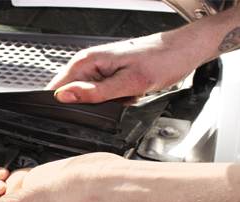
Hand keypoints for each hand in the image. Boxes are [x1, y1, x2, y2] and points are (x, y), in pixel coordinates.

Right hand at [46, 32, 207, 104]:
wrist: (182, 52)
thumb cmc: (162, 60)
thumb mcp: (128, 83)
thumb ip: (94, 93)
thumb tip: (64, 97)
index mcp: (88, 61)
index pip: (57, 87)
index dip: (64, 104)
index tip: (83, 111)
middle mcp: (90, 62)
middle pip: (73, 94)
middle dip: (91, 105)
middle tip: (115, 101)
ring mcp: (100, 68)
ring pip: (90, 96)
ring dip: (106, 103)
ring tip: (126, 95)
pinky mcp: (110, 74)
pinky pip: (103, 93)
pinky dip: (116, 99)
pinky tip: (130, 94)